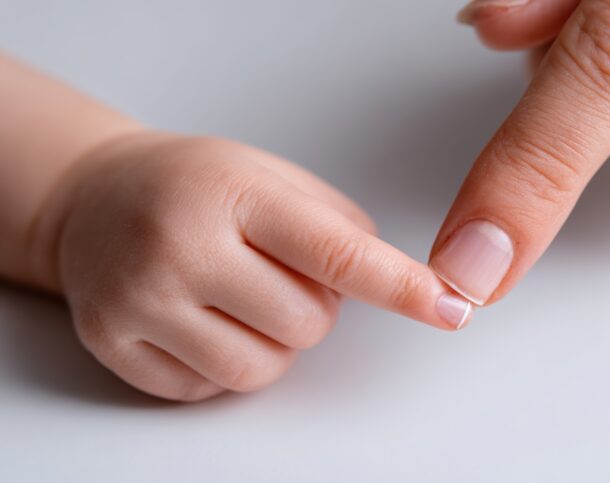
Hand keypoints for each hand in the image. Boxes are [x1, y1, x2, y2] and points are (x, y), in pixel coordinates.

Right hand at [47, 132, 471, 400]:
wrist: (92, 197)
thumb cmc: (195, 185)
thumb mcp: (270, 177)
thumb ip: (336, 226)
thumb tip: (393, 283)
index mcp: (234, 193)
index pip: (335, 253)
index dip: (401, 287)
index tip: (450, 308)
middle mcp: (181, 245)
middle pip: (306, 325)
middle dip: (312, 309)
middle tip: (276, 272)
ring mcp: (140, 299)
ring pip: (260, 370)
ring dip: (273, 345)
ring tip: (242, 299)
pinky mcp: (114, 343)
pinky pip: (210, 390)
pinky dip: (224, 363)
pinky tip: (200, 318)